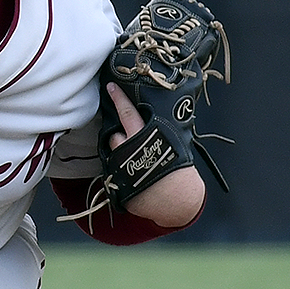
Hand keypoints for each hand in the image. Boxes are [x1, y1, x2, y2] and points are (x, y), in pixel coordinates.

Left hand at [106, 84, 206, 227]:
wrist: (178, 201)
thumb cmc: (179, 173)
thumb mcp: (172, 145)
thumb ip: (158, 133)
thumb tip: (153, 121)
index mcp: (144, 137)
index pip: (128, 113)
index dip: (119, 99)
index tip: (110, 87)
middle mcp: (129, 150)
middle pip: (114, 134)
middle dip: (119, 134)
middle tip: (130, 139)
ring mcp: (121, 167)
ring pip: (113, 151)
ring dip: (119, 152)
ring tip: (135, 159)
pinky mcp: (117, 183)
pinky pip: (114, 171)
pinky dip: (121, 170)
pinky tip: (134, 174)